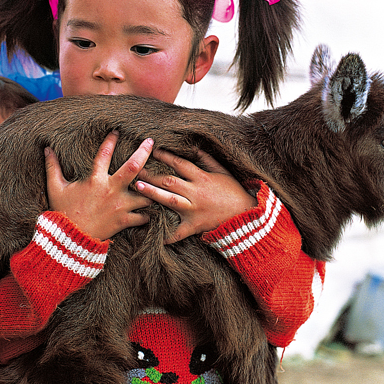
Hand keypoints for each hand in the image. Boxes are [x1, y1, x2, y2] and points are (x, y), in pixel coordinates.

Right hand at [45, 131, 152, 240]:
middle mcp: (111, 190)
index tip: (117, 131)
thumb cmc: (62, 212)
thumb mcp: (55, 188)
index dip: (111, 140)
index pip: (104, 153)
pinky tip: (152, 210)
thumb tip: (47, 149)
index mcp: (95, 179)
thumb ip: (53, 167)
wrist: (69, 240)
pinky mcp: (124, 221)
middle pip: (133, 166)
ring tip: (159, 182)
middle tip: (151, 141)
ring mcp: (120, 205)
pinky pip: (143, 216)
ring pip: (145, 193)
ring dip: (152, 188)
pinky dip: (148, 214)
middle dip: (143, 151)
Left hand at [136, 148, 255, 243]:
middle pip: (170, 181)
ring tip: (138, 187)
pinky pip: (178, 232)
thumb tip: (193, 148)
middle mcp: (196, 193)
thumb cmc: (234, 192)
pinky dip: (167, 235)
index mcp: (202, 178)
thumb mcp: (223, 172)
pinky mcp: (194, 226)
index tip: (153, 150)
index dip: (166, 156)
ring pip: (170, 200)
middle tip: (136, 169)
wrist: (247, 216)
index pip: (180, 164)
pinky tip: (153, 234)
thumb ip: (207, 160)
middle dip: (152, 174)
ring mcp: (194, 210)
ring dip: (153, 193)